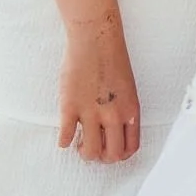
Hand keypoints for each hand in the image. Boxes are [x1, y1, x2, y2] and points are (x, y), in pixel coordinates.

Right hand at [58, 16, 139, 163]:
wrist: (95, 39)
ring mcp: (91, 112)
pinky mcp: (70, 107)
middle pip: (111, 156)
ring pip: (90, 152)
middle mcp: (114, 114)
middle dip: (102, 157)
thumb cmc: (112, 59)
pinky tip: (65, 132)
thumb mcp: (127, 88)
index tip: (110, 150)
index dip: (119, 155)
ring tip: (79, 141)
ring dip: (84, 152)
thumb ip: (122, 111)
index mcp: (130, 110)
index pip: (130, 148)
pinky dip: (64, 141)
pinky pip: (66, 137)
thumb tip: (113, 132)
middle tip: (94, 147)